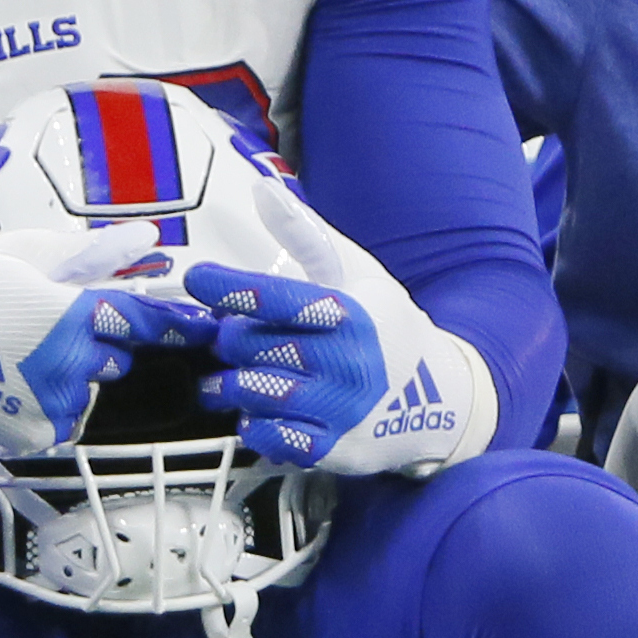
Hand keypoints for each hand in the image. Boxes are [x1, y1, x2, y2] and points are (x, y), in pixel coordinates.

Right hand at [0, 221, 166, 454]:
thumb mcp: (23, 256)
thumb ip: (91, 252)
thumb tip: (146, 238)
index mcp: (71, 314)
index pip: (144, 321)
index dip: (176, 325)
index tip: (201, 329)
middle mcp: (71, 363)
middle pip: (116, 357)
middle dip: (97, 345)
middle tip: (49, 332)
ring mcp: (56, 402)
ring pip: (90, 389)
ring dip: (72, 376)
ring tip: (20, 357)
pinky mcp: (39, 432)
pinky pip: (65, 416)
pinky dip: (49, 403)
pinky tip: (14, 384)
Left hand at [181, 182, 497, 477]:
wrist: (437, 399)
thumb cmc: (385, 328)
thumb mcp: (356, 272)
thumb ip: (304, 233)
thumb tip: (264, 188)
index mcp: (348, 312)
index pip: (275, 297)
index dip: (230, 288)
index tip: (200, 281)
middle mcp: (345, 361)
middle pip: (251, 346)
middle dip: (231, 341)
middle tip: (234, 340)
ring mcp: (339, 408)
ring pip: (252, 392)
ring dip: (230, 385)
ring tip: (229, 379)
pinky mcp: (333, 448)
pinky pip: (270, 437)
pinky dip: (254, 424)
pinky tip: (259, 411)